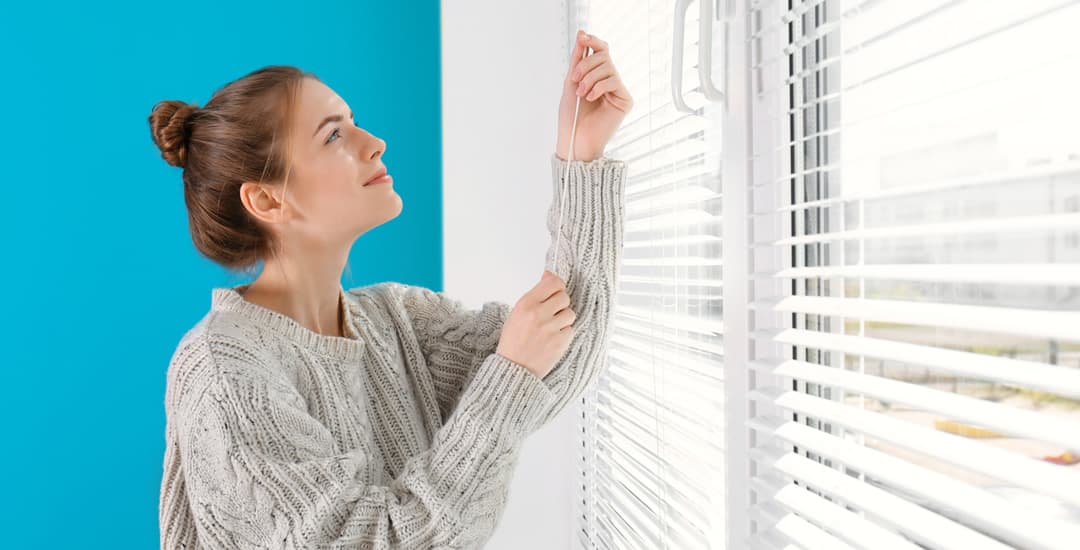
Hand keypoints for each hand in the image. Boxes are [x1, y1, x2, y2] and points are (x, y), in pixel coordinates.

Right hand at [496, 270, 576, 379]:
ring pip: (570, 313)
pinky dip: (564, 333)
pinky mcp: (559, 342)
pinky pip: (570, 330)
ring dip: (563, 319)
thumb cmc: (514, 340)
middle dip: (560, 304)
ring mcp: (550, 328)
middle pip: (564, 297)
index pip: (553, 282)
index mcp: (526, 304)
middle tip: (552, 313)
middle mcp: (538, 314)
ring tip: (551, 328)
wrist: (513, 368)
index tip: (555, 291)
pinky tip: (552, 339)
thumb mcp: (518, 312)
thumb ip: (535, 294)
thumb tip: (549, 275)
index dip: (557, 286)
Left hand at [556, 29, 633, 161]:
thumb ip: (577, 59)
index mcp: (596, 76)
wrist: (576, 140)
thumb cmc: (571, 117)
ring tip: (581, 93)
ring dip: (590, 78)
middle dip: (586, 65)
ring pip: (608, 67)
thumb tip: (581, 34)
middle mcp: (608, 81)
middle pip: (603, 56)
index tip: (582, 37)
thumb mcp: (571, 82)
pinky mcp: (625, 100)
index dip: (593, 41)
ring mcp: (617, 90)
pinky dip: (599, 87)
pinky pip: (614, 81)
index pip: (600, 51)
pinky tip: (591, 98)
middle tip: (575, 80)